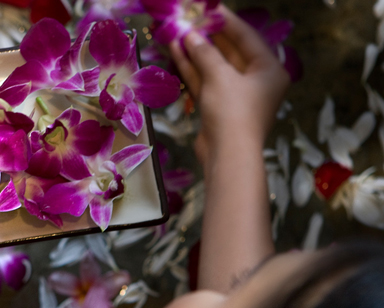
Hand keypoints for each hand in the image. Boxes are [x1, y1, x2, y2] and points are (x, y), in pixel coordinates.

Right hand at [169, 6, 289, 168]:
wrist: (227, 155)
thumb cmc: (233, 112)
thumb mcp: (220, 76)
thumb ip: (205, 52)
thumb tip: (190, 34)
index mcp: (269, 70)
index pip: (246, 36)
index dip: (225, 20)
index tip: (207, 7)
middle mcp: (256, 80)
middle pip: (229, 50)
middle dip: (207, 35)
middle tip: (188, 19)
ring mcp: (236, 95)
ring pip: (214, 66)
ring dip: (195, 50)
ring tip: (176, 32)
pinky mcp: (219, 107)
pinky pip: (206, 80)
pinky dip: (192, 67)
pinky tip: (176, 51)